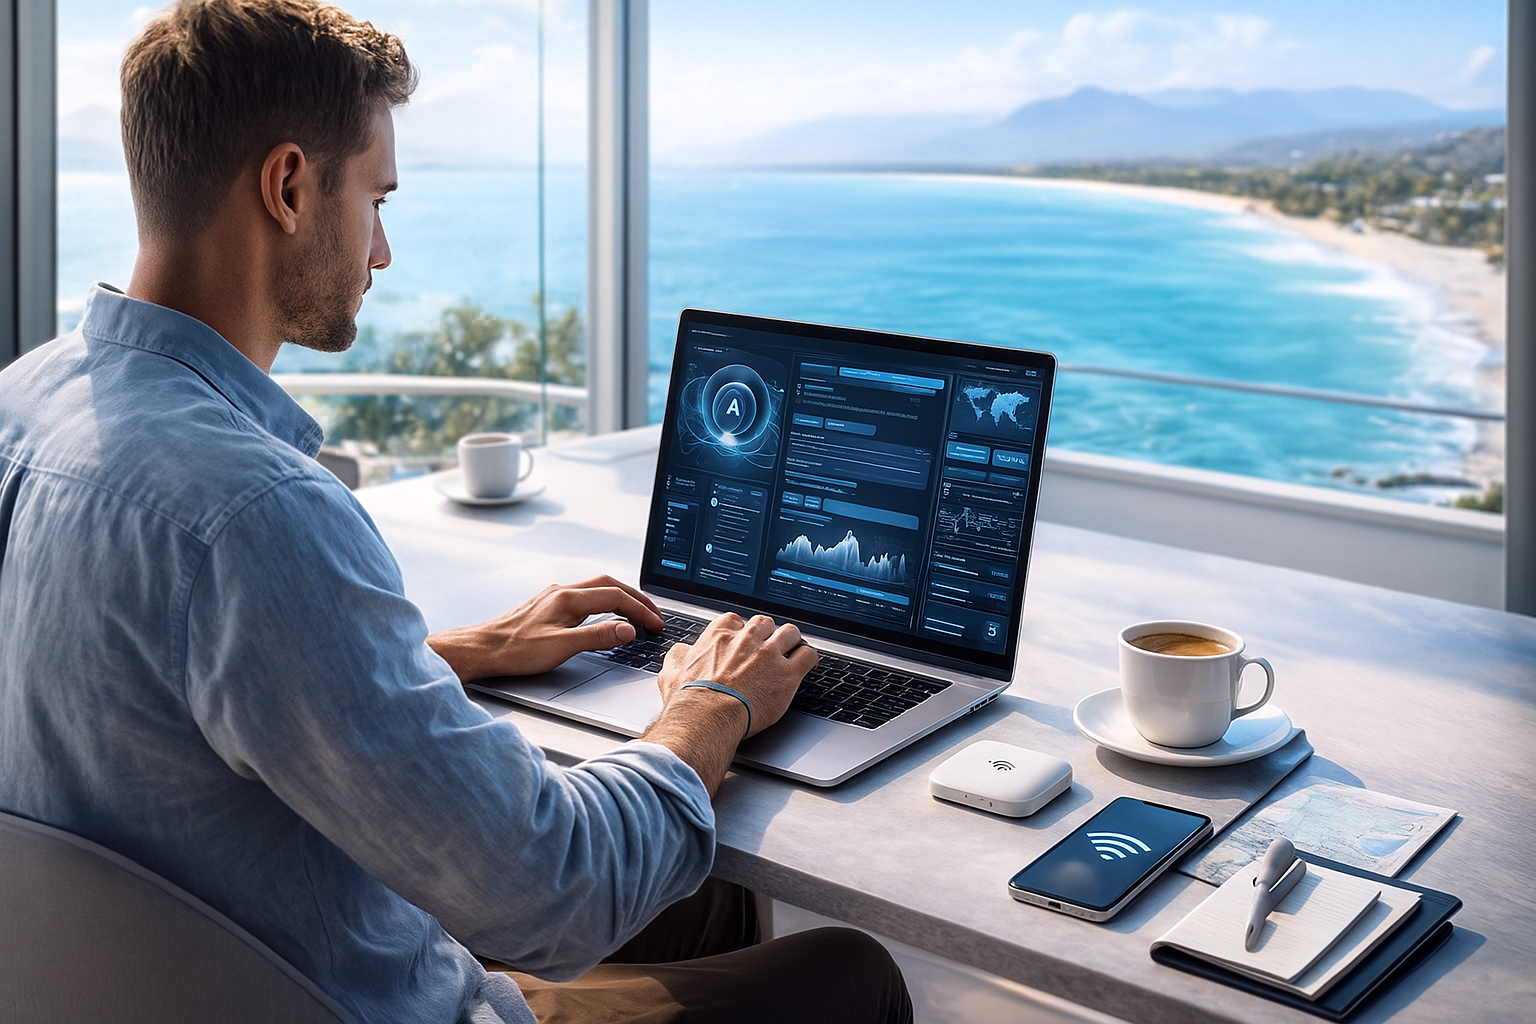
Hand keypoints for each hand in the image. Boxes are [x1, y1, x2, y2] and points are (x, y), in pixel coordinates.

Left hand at [427, 575, 663, 680]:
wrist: (482, 649)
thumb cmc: (515, 651)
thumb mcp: (561, 647)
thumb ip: (598, 636)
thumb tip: (627, 629)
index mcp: (569, 598)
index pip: (616, 597)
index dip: (640, 610)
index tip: (655, 624)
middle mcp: (562, 591)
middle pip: (610, 584)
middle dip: (636, 598)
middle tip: (653, 614)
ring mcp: (554, 596)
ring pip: (597, 587)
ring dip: (620, 597)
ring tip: (635, 612)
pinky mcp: (548, 604)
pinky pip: (584, 594)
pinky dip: (604, 601)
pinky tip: (604, 612)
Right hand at [657, 613, 816, 737]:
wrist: (706, 718)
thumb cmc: (689, 700)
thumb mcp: (671, 672)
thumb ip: (678, 656)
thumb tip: (682, 652)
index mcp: (720, 635)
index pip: (737, 620)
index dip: (742, 632)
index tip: (743, 642)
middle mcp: (746, 639)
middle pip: (766, 623)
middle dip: (768, 634)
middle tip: (768, 647)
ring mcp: (769, 654)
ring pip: (790, 633)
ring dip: (792, 641)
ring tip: (792, 650)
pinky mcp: (787, 674)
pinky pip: (808, 655)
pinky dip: (808, 658)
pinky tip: (806, 664)